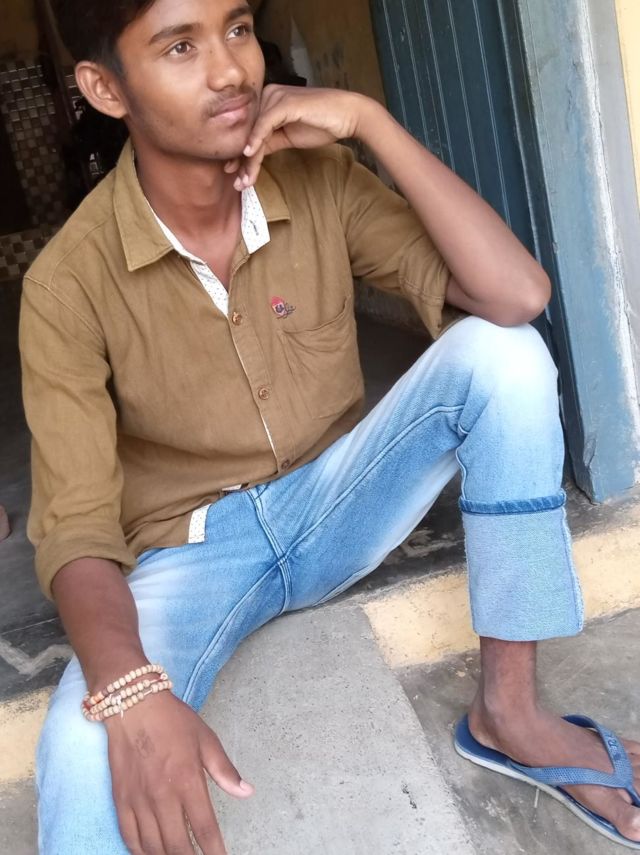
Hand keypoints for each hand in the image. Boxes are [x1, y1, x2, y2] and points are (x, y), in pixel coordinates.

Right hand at [106, 691, 252, 853]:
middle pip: (177, 846)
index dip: (215, 851)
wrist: (133, 706)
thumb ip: (225, 770)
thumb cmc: (172, 721)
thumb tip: (246, 792)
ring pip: (153, 847)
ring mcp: (139, 800)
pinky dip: (141, 851)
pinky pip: (130, 837)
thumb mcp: (206, 740)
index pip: (204, 828)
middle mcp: (162, 795)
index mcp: (187, 780)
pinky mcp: (121, 800)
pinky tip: (151, 853)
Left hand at [225, 84, 372, 188]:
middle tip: (237, 183)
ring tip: (244, 180)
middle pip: (250, 132)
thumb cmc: (322, 124)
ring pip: (255, 132)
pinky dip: (256, 140)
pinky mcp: (285, 102)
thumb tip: (251, 155)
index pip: (250, 131)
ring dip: (249, 159)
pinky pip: (265, 124)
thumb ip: (270, 142)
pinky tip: (250, 155)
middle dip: (243, 161)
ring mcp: (276, 97)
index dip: (241, 155)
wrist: (348, 116)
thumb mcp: (289, 136)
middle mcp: (269, 95)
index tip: (235, 175)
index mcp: (268, 100)